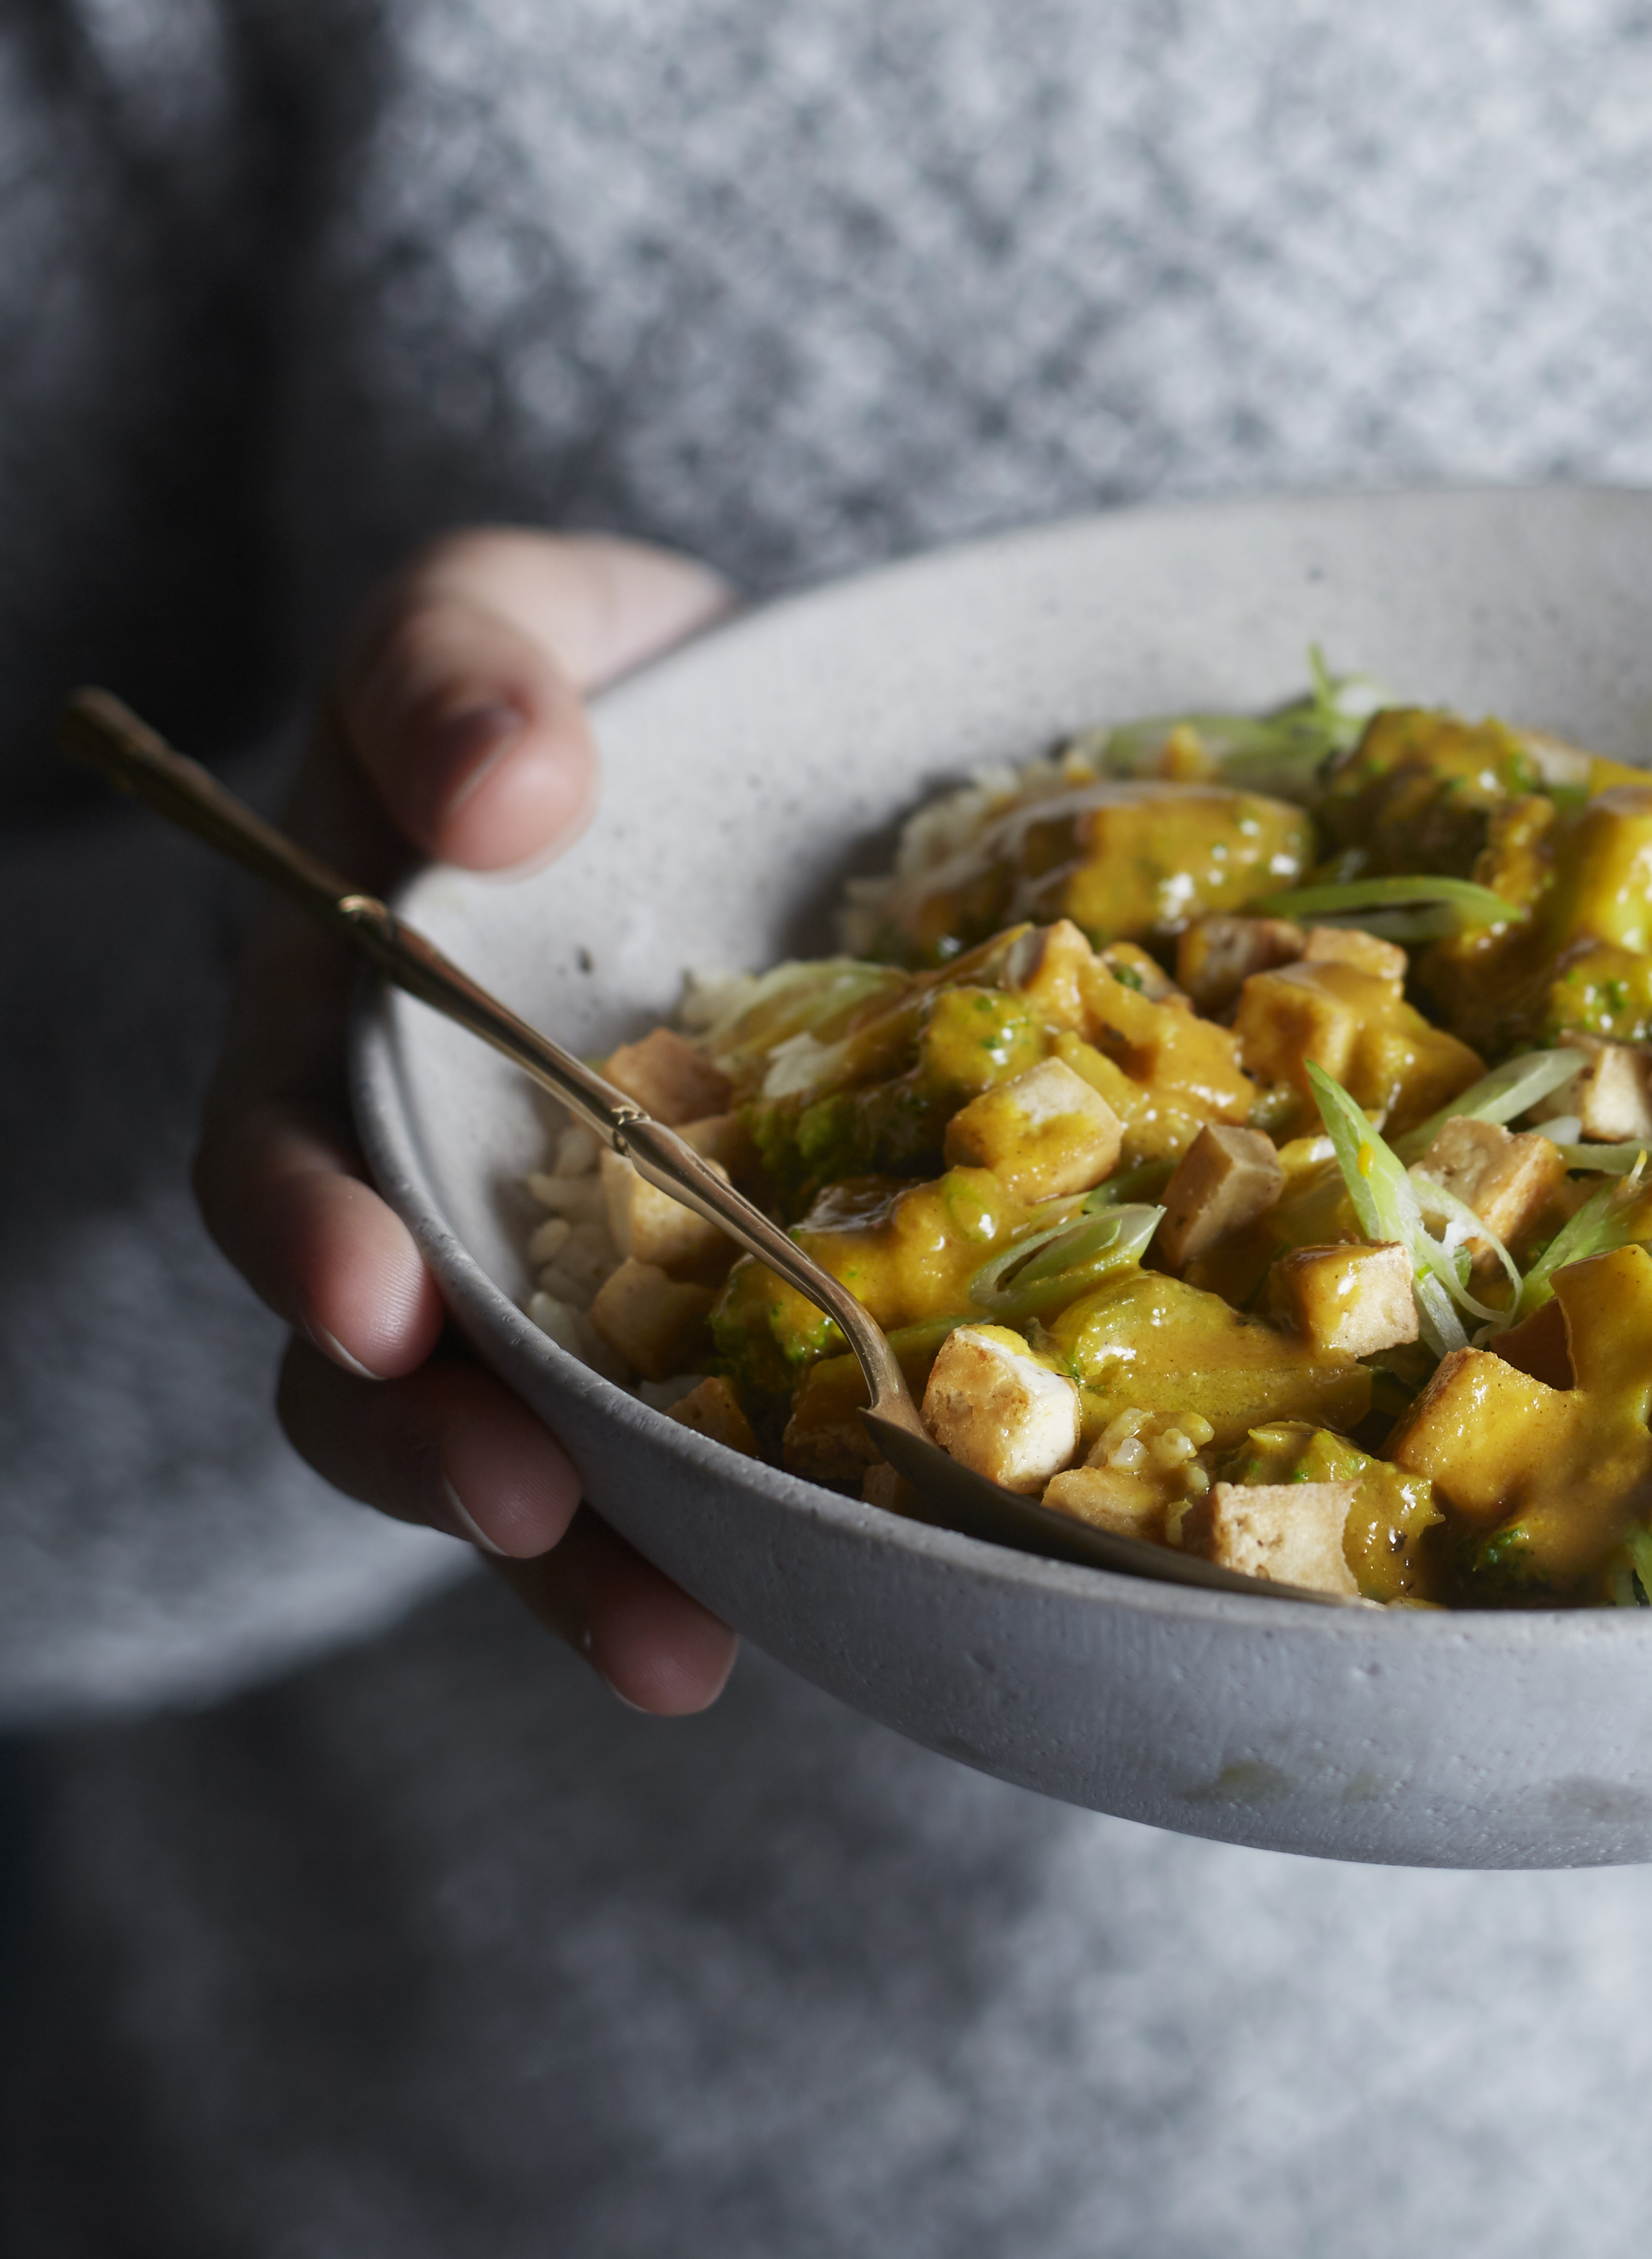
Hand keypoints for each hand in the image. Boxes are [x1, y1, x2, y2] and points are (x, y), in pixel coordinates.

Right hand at [196, 529, 743, 1714]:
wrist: (733, 739)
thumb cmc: (580, 683)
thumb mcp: (502, 616)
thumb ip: (464, 667)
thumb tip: (505, 790)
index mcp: (335, 1013)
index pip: (282, 1142)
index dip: (312, 1236)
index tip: (376, 1298)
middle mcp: (411, 1165)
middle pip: (373, 1350)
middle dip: (429, 1441)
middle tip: (518, 1496)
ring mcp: (537, 1258)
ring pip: (500, 1442)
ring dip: (566, 1552)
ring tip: (667, 1642)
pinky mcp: (672, 1313)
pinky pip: (662, 1449)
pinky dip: (698, 1548)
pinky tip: (763, 1623)